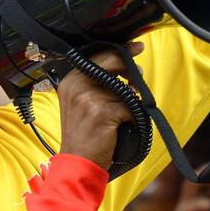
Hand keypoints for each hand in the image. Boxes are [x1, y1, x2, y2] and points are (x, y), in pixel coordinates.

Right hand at [56, 43, 144, 172]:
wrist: (78, 162)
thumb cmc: (82, 135)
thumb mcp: (79, 104)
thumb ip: (94, 84)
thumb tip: (123, 67)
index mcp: (69, 81)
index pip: (97, 56)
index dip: (119, 51)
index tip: (135, 48)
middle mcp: (76, 86)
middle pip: (111, 62)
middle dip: (130, 67)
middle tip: (139, 74)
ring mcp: (87, 98)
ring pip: (123, 88)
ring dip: (130, 100)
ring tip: (124, 113)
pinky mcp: (101, 112)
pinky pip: (129, 107)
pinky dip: (132, 117)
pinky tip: (123, 126)